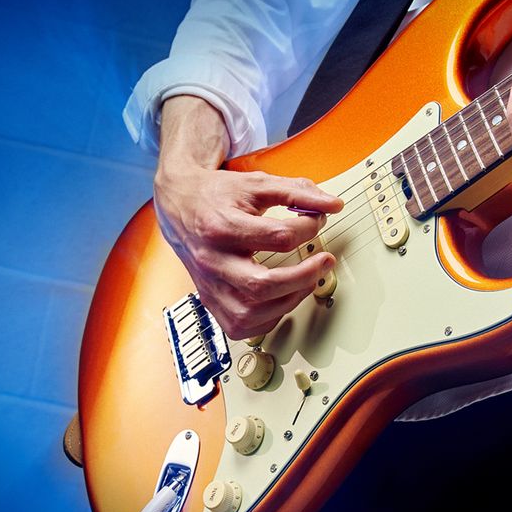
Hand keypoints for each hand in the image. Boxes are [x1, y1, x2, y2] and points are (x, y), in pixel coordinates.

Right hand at [154, 96, 343, 338]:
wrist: (180, 206)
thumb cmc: (218, 195)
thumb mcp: (257, 184)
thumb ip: (296, 192)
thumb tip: (331, 205)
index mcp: (222, 226)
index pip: (277, 237)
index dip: (308, 228)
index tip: (315, 222)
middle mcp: (212, 260)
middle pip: (262, 285)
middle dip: (303, 276)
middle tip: (324, 262)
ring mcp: (209, 285)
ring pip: (251, 312)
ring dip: (289, 300)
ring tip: (307, 280)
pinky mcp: (210, 301)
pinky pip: (241, 326)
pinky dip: (268, 318)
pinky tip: (281, 298)